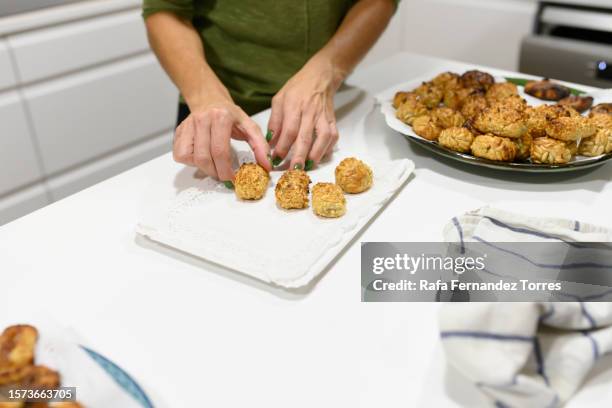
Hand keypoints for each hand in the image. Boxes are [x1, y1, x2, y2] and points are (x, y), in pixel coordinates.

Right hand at [174, 99, 270, 180]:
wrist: (210, 100)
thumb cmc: (230, 115)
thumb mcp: (249, 126)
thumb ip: (261, 145)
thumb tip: (267, 165)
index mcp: (220, 117)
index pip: (220, 151)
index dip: (227, 170)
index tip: (234, 179)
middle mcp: (201, 120)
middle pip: (204, 158)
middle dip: (216, 173)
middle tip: (225, 177)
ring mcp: (187, 125)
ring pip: (191, 158)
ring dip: (204, 169)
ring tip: (215, 167)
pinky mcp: (179, 132)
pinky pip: (180, 155)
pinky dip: (191, 162)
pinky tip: (202, 158)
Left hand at [267, 54, 344, 168]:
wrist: (321, 77)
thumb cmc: (297, 88)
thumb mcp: (279, 99)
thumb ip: (275, 121)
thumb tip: (270, 142)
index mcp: (294, 105)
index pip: (288, 130)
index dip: (282, 147)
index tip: (275, 160)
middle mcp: (310, 112)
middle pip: (305, 138)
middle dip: (299, 157)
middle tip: (293, 171)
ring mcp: (323, 117)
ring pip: (322, 139)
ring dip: (315, 156)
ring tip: (307, 168)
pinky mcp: (332, 121)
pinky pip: (332, 138)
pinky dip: (327, 150)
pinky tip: (319, 158)